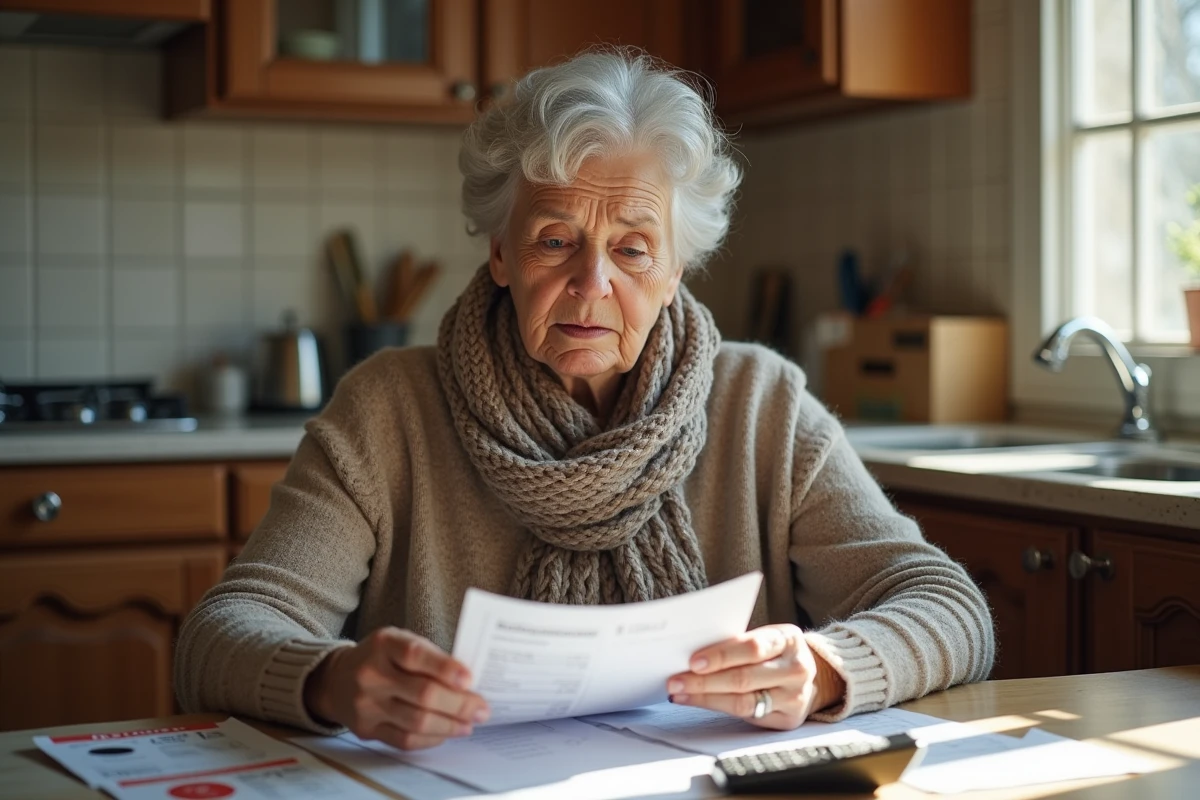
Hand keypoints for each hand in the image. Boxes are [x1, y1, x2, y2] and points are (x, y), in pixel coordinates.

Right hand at [304, 627, 489, 749]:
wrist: (337, 679)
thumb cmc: (382, 657)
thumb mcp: (401, 641)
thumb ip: (430, 657)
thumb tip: (468, 684)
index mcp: (384, 644)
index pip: (416, 655)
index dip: (446, 668)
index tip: (470, 679)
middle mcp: (371, 674)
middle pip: (422, 694)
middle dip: (459, 704)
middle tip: (482, 709)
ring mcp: (367, 704)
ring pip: (417, 722)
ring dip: (450, 725)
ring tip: (470, 723)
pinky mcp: (366, 729)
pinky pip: (404, 740)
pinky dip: (431, 739)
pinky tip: (447, 733)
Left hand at [666, 624, 844, 730]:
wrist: (808, 675)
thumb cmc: (775, 652)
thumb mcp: (765, 638)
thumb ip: (738, 644)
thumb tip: (692, 654)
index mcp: (788, 639)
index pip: (752, 648)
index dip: (721, 655)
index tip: (693, 661)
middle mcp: (796, 669)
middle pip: (743, 678)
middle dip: (704, 681)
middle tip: (675, 681)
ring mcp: (794, 697)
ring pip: (742, 702)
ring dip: (705, 697)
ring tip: (680, 693)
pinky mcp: (787, 719)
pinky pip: (746, 716)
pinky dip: (717, 708)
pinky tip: (697, 701)